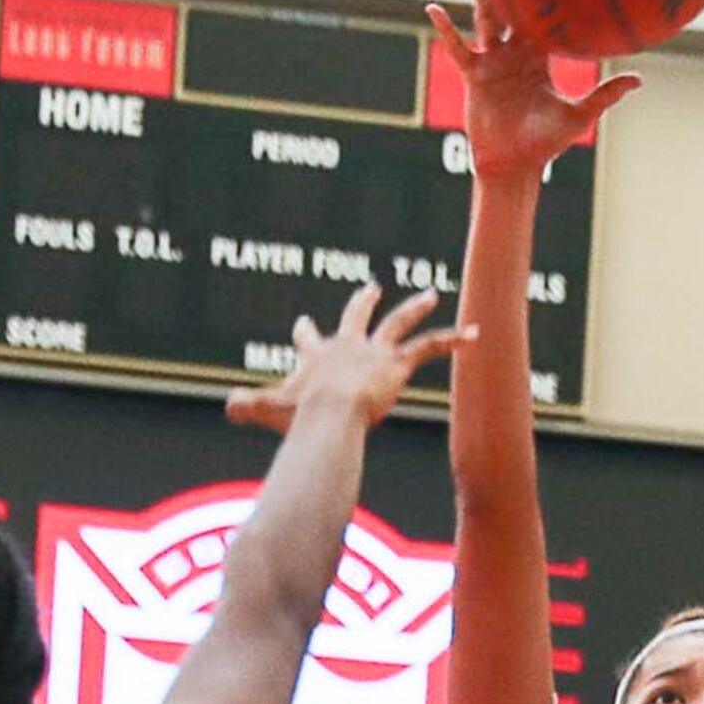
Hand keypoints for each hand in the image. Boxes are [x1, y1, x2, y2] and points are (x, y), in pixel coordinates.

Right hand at [225, 282, 468, 436]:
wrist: (329, 411)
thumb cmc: (300, 415)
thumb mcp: (267, 410)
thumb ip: (247, 406)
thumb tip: (227, 405)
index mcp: (317, 356)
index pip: (309, 340)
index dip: (305, 333)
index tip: (303, 323)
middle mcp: (347, 345)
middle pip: (356, 316)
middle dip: (363, 302)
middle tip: (371, 288)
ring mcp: (374, 351)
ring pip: (398, 322)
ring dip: (416, 307)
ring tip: (431, 294)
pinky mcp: (398, 363)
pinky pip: (431, 347)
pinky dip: (454, 339)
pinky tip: (475, 334)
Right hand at [427, 3, 632, 185]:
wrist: (514, 165)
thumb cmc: (546, 143)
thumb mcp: (578, 116)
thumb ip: (605, 95)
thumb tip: (639, 79)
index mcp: (540, 57)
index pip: (546, 19)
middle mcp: (515, 53)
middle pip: (514, 11)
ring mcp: (493, 62)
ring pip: (488, 20)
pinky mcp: (475, 75)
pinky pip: (458, 48)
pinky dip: (446, 30)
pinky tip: (433, 9)